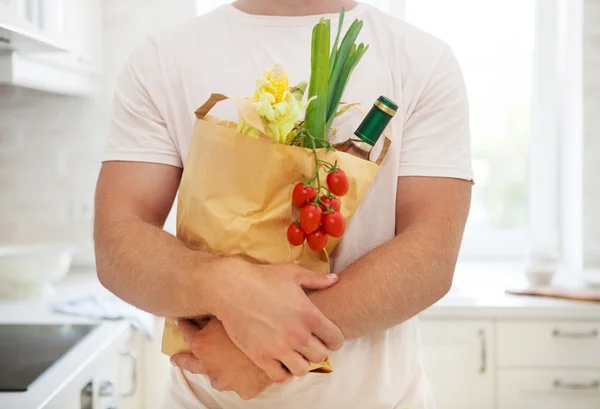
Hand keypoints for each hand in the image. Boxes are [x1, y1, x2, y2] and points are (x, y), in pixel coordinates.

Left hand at [171, 318, 272, 399]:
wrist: (277, 343)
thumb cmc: (252, 321)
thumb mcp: (227, 312)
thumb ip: (211, 312)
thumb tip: (201, 305)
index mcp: (201, 345)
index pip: (186, 331)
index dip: (183, 324)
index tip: (180, 322)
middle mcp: (209, 366)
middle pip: (189, 364)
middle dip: (182, 359)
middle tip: (175, 358)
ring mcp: (225, 380)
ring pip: (215, 379)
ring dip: (216, 372)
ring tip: (219, 365)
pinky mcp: (243, 389)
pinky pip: (238, 386)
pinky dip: (239, 380)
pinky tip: (244, 372)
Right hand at [213, 259, 343, 382]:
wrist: (231, 288)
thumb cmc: (262, 278)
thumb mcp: (293, 273)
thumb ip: (316, 279)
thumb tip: (334, 280)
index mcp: (310, 315)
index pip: (335, 339)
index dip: (333, 338)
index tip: (325, 336)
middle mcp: (298, 335)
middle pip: (320, 356)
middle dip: (317, 350)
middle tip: (308, 344)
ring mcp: (279, 348)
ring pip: (302, 370)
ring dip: (300, 362)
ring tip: (294, 353)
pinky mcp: (261, 357)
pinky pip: (280, 376)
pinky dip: (282, 372)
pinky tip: (279, 360)